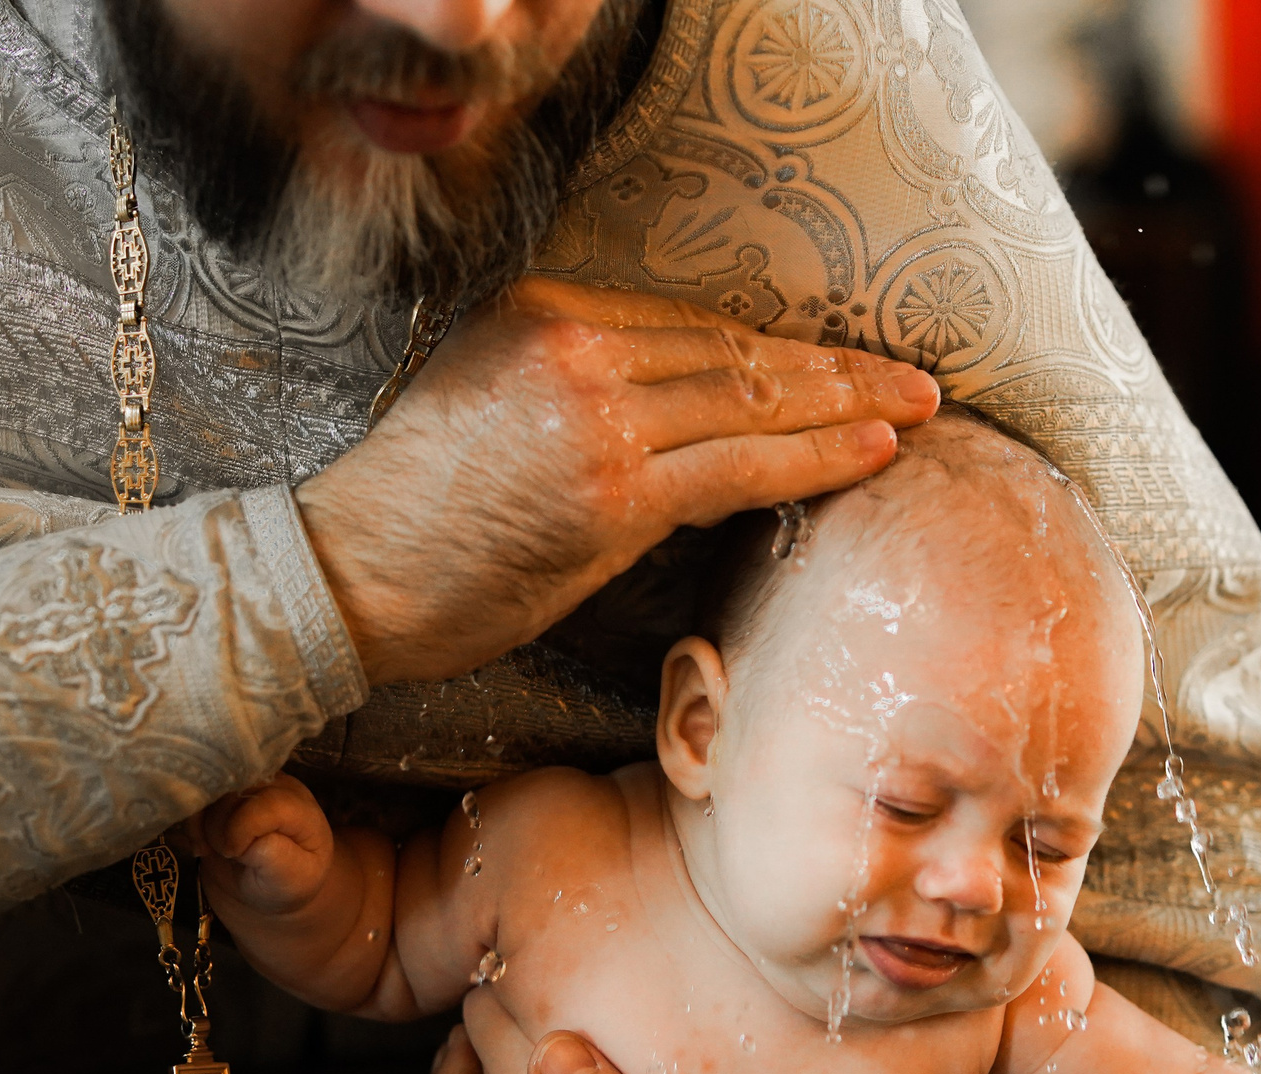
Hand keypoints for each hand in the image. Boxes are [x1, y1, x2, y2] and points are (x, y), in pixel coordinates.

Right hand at [187, 773, 332, 915]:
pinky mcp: (225, 792)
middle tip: (229, 855)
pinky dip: (192, 822)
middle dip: (221, 829)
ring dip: (205, 826)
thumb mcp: (292, 879)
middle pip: (233, 793)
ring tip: (216, 851)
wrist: (269, 885)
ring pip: (211, 792)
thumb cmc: (286, 882)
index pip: (266, 803)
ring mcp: (248, 786)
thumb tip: (252, 841)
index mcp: (300, 808)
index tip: (236, 855)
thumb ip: (277, 858)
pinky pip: (197, 795)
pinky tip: (203, 845)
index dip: (242, 829)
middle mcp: (275, 787)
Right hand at [299, 276, 940, 684]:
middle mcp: (576, 347)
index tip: (839, 362)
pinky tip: (873, 450)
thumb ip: (582, 389)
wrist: (344, 573)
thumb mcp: (491, 405)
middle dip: (836, 367)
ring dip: (847, 406)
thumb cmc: (414, 511)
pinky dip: (817, 457)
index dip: (778, 349)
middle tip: (912, 375)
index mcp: (545, 313)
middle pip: (736, 351)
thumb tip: (685, 417)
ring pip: (753, 402)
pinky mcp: (613, 493)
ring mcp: (598, 418)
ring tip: (916, 407)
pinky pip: (742, 468)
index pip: (692, 328)